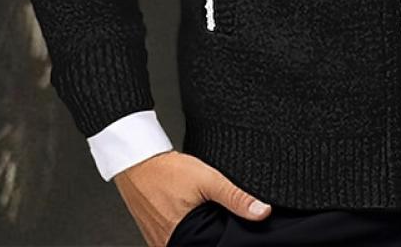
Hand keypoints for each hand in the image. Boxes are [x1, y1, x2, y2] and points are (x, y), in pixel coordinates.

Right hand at [113, 149, 271, 245]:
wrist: (139, 162)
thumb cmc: (168, 171)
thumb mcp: (209, 180)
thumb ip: (236, 197)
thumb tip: (261, 212)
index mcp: (184, 237)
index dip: (223, 242)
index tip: (228, 232)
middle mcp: (169, 244)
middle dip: (212, 239)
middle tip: (216, 221)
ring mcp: (159, 242)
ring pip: (187, 245)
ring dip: (199, 237)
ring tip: (206, 220)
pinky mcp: (154, 236)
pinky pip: (174, 240)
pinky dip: (186, 233)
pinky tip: (191, 219)